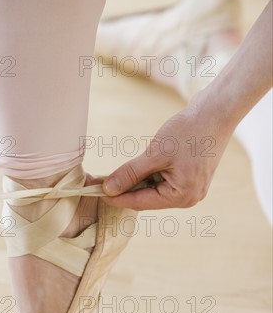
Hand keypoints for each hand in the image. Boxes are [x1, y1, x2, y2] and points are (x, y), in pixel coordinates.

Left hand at [102, 95, 234, 209]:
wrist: (217, 110)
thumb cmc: (190, 131)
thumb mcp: (156, 153)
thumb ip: (131, 173)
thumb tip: (108, 189)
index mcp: (182, 196)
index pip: (141, 202)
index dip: (117, 197)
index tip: (95, 193)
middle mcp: (188, 197)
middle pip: (147, 198)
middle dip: (125, 189)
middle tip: (100, 181)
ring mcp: (190, 188)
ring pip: (153, 189)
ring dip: (135, 181)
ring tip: (116, 172)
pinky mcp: (189, 176)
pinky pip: (162, 180)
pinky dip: (148, 174)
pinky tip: (138, 166)